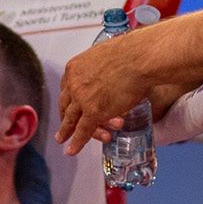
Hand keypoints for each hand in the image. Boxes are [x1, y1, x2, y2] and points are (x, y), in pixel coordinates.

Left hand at [55, 29, 158, 154]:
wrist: (140, 58)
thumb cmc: (133, 53)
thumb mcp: (108, 57)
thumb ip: (104, 68)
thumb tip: (115, 70)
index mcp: (75, 67)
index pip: (67, 88)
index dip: (68, 101)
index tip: (69, 107)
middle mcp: (74, 83)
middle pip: (66, 105)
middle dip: (64, 119)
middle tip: (62, 129)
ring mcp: (82, 98)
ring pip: (73, 120)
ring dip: (68, 133)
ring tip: (64, 142)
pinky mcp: (93, 112)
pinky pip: (82, 131)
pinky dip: (76, 143)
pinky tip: (71, 150)